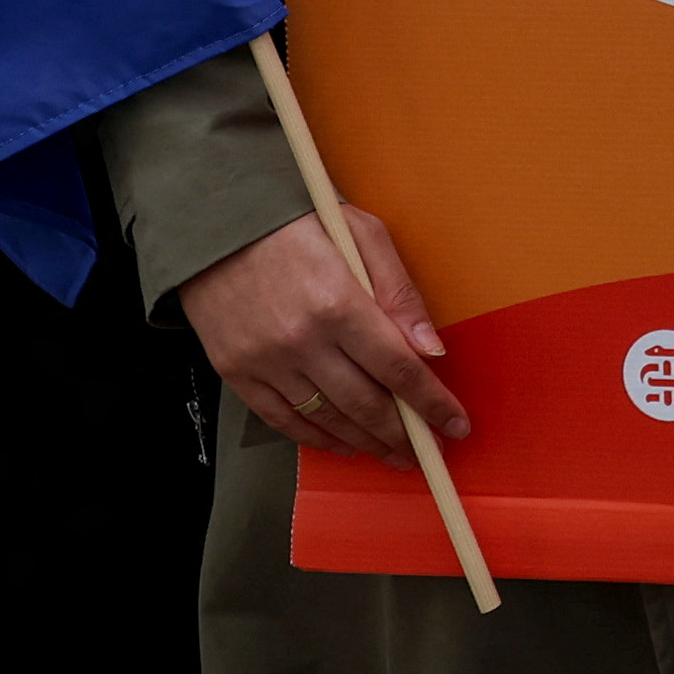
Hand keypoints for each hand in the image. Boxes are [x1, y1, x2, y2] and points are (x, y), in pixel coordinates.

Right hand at [182, 203, 468, 457]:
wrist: (219, 224)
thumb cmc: (297, 222)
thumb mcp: (363, 234)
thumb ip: (400, 292)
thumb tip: (431, 349)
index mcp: (338, 302)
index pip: (398, 368)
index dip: (431, 403)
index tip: (454, 425)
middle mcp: (302, 340)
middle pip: (365, 404)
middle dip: (403, 434)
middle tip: (426, 451)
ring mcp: (266, 361)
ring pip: (327, 420)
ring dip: (365, 443)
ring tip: (390, 452)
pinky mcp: (237, 372)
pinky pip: (283, 420)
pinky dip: (316, 438)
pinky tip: (341, 443)